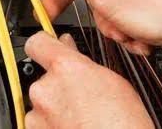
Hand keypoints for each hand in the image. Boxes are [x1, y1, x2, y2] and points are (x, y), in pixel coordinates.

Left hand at [24, 32, 152, 128]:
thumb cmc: (124, 125)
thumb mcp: (114, 82)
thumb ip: (84, 63)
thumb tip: (70, 50)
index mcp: (65, 69)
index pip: (37, 42)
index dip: (44, 43)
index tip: (49, 45)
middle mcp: (45, 89)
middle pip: (44, 76)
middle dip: (58, 83)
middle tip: (81, 95)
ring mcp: (37, 115)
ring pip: (42, 101)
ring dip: (56, 105)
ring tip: (81, 116)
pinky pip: (40, 122)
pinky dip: (53, 124)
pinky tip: (74, 126)